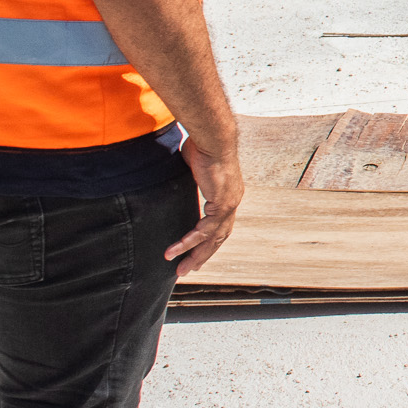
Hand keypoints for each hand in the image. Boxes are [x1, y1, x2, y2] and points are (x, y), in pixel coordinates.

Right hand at [168, 135, 246, 270]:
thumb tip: (178, 172)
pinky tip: (175, 251)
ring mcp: (230, 204)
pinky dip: (188, 242)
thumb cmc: (202, 145)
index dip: (208, 241)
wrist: (212, 138)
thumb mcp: (193, 167)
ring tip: (178, 268)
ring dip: (195, 255)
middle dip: (202, 255)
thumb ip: (189, 177)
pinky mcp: (222, 204)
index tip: (195, 253)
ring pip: (212, 239)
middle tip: (187, 270)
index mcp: (228, 195)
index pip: (219, 225)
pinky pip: (204, 230)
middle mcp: (232, 202)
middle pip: (218, 238)